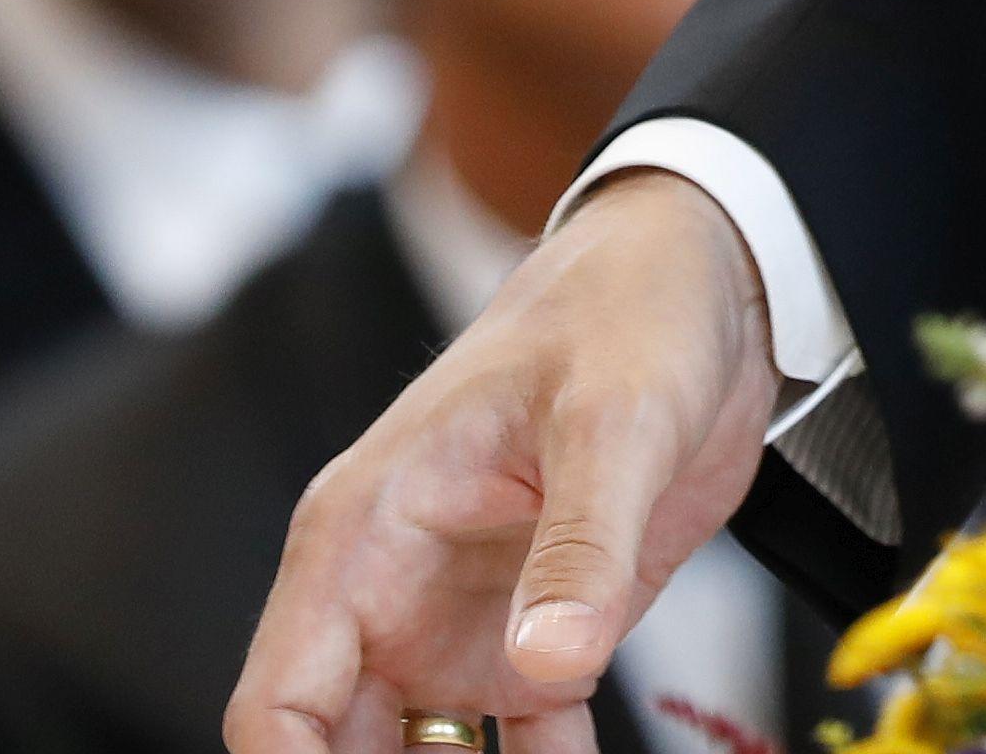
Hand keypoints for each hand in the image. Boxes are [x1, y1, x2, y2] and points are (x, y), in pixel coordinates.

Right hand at [233, 171, 782, 753]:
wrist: (705, 280)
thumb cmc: (628, 313)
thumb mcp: (612, 419)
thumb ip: (580, 546)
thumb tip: (547, 668)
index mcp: (364, 533)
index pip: (280, 702)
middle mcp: (391, 595)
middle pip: (337, 752)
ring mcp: (459, 625)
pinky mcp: (538, 638)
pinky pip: (520, 751)